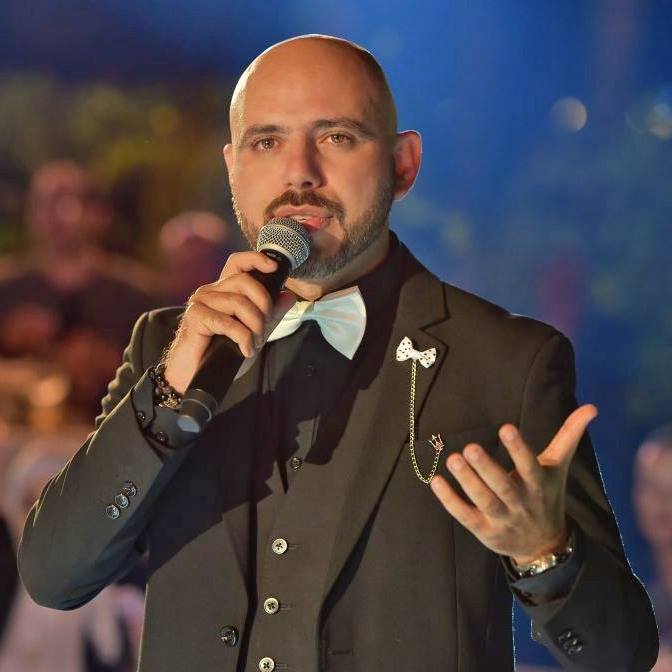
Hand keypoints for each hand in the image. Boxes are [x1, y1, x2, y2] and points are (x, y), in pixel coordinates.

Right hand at [163, 251, 295, 392]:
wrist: (196, 375)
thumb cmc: (221, 353)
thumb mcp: (254, 332)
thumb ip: (270, 314)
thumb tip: (289, 296)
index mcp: (224, 290)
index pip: (238, 262)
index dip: (256, 260)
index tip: (274, 268)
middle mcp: (211, 291)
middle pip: (245, 281)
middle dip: (263, 305)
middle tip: (263, 329)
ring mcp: (201, 302)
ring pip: (238, 302)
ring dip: (254, 327)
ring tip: (253, 344)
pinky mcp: (195, 316)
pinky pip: (226, 321)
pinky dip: (242, 338)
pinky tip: (244, 350)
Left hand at [430, 404, 597, 563]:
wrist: (544, 546)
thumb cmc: (548, 495)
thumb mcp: (559, 466)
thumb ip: (570, 435)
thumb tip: (591, 407)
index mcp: (538, 484)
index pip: (530, 466)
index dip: (519, 448)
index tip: (505, 427)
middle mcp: (521, 502)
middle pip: (503, 486)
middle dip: (486, 468)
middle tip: (469, 448)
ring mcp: (502, 519)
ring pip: (484, 501)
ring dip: (467, 482)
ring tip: (452, 459)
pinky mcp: (485, 531)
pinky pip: (466, 516)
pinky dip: (450, 501)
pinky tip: (436, 482)